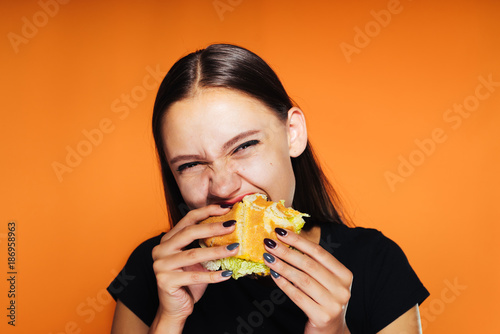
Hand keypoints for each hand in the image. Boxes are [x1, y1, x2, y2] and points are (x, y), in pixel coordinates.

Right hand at [151, 205, 238, 326]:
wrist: (175, 307)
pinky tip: (227, 274)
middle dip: (213, 227)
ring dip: (217, 251)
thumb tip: (230, 228)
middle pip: (189, 233)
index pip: (188, 219)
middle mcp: (161, 249)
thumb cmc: (188, 281)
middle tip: (232, 225)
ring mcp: (161, 265)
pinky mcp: (166, 281)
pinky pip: (194, 276)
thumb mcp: (197, 259)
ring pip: (193, 254)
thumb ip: (205, 244)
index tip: (226, 208)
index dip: (207, 211)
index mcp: (168, 240)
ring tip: (235, 249)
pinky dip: (213, 275)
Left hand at [263, 228, 351, 333]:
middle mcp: (342, 289)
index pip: (319, 253)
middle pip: (309, 265)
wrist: (331, 333)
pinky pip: (297, 296)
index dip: (299, 241)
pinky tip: (273, 275)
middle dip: (287, 252)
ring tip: (268, 257)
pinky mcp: (321, 316)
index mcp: (345, 275)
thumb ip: (313, 264)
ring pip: (302, 279)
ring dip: (282, 266)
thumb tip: (286, 242)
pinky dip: (283, 284)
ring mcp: (333, 304)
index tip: (281, 232)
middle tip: (269, 243)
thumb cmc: (324, 301)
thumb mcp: (326, 281)